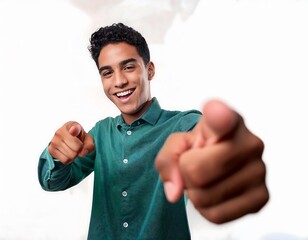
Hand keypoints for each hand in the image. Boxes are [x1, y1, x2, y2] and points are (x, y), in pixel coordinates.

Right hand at [48, 121, 94, 163]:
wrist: (67, 140)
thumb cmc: (79, 138)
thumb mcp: (88, 139)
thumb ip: (89, 145)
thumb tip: (82, 153)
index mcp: (72, 125)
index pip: (74, 129)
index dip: (74, 130)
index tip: (73, 130)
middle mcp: (60, 131)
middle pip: (77, 148)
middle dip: (80, 150)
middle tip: (78, 146)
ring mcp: (54, 140)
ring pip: (71, 156)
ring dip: (75, 155)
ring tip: (72, 148)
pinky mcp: (51, 149)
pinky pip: (65, 160)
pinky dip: (69, 159)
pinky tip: (67, 153)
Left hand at [155, 100, 268, 223]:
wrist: (218, 160)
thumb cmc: (199, 147)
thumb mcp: (177, 145)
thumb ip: (168, 159)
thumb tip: (175, 191)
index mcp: (228, 121)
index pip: (223, 118)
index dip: (218, 116)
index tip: (215, 112)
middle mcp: (250, 143)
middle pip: (197, 171)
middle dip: (186, 174)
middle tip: (195, 167)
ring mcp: (259, 171)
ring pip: (205, 197)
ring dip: (194, 193)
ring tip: (205, 180)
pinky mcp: (261, 197)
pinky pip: (217, 215)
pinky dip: (206, 209)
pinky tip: (213, 194)